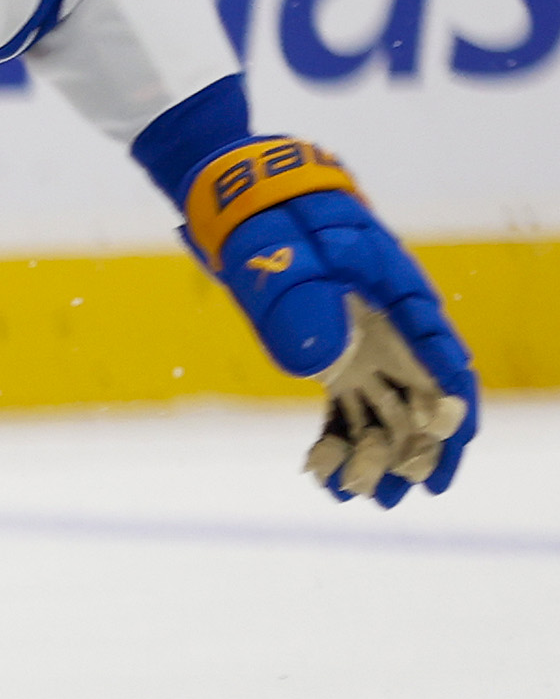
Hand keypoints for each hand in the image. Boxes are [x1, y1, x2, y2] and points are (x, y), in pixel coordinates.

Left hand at [187, 142, 476, 503]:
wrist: (247, 198)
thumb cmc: (275, 218)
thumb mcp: (284, 252)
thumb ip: (302, 301)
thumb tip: (320, 365)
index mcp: (396, 293)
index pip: (439, 347)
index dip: (450, 391)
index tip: (451, 433)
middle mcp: (392, 324)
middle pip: (426, 390)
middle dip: (426, 443)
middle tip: (418, 490)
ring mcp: (366, 344)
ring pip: (390, 408)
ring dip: (386, 454)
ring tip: (377, 500)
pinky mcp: (336, 359)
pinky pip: (348, 407)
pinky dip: (342, 441)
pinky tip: (329, 477)